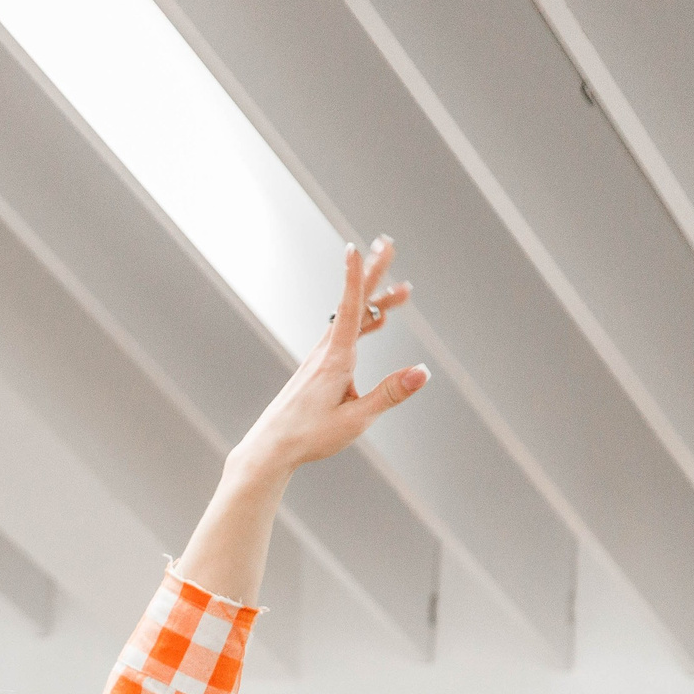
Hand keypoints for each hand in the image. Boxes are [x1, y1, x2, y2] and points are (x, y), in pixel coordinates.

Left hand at [232, 237, 425, 473]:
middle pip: (353, 305)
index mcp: (335, 360)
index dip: (355, 276)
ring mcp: (319, 360)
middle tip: (386, 244)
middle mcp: (325, 353)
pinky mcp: (316, 369)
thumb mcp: (356, 419)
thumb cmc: (308, 437)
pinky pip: (343, 336)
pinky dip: (363, 324)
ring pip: (350, 321)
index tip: (355, 247)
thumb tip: (423, 372)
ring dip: (375, 303)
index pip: (350, 309)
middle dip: (371, 274)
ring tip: (404, 292)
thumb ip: (390, 394)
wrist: (269, 450)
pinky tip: (377, 323)